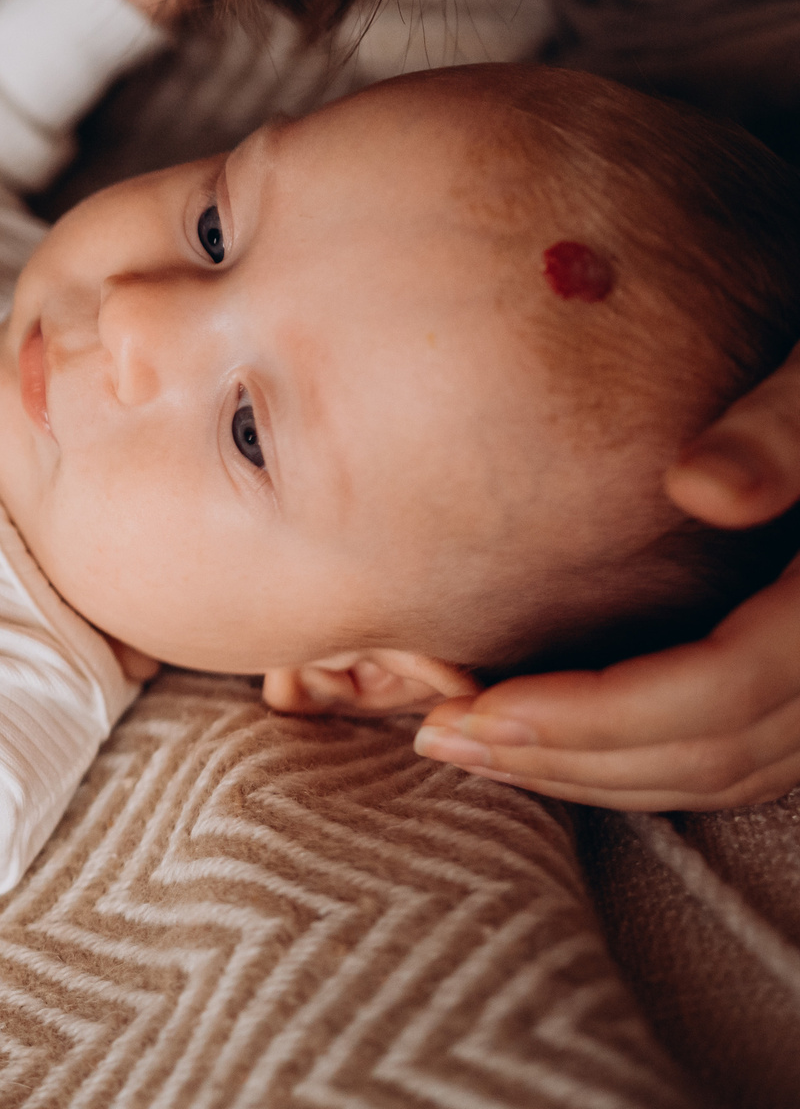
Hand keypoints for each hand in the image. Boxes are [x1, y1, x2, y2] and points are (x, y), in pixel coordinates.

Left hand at [414, 347, 799, 809]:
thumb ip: (782, 430)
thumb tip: (701, 488)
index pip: (720, 694)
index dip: (596, 714)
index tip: (476, 705)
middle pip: (712, 753)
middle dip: (569, 757)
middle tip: (440, 737)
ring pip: (723, 774)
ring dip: (593, 773)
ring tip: (470, 744)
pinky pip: (736, 759)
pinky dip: (639, 762)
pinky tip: (548, 735)